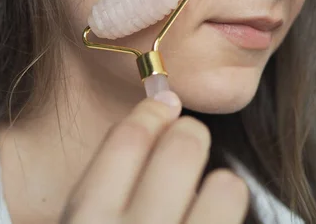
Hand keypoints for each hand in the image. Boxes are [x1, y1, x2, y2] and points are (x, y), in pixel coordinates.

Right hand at [60, 91, 248, 222]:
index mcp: (88, 218)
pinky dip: (226, 209)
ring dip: (220, 183)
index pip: (128, 137)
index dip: (151, 112)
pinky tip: (212, 219)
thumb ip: (102, 185)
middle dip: (189, 132)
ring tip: (208, 194)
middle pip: (181, 148)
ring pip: (226, 186)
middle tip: (189, 136)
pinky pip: (236, 212)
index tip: (163, 103)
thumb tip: (149, 121)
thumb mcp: (79, 222)